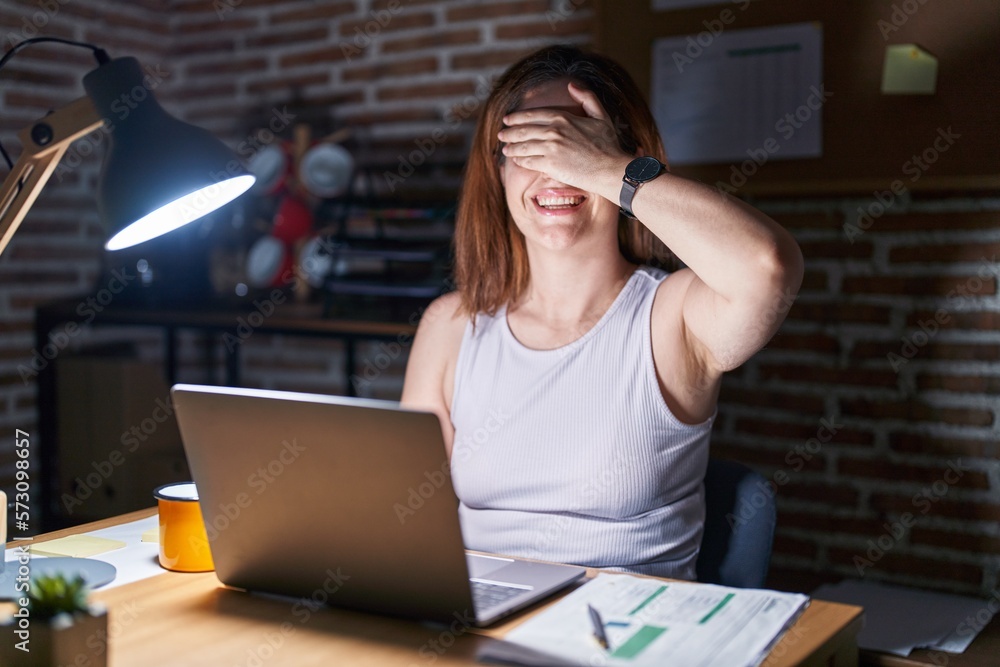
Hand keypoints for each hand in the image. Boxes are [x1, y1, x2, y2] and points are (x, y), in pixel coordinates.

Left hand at [497, 82, 629, 192]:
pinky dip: (521, 161)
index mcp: (564, 118)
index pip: (534, 115)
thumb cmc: (609, 145)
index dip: (518, 117)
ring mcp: (551, 148)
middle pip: (524, 130)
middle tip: (501, 134)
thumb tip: (572, 84)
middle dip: (509, 132)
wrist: (610, 169)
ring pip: (523, 146)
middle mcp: (554, 131)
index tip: (508, 119)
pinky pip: (529, 162)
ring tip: (505, 149)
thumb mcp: (601, 116)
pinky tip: (517, 161)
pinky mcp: (550, 165)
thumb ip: (587, 98)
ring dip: (512, 148)